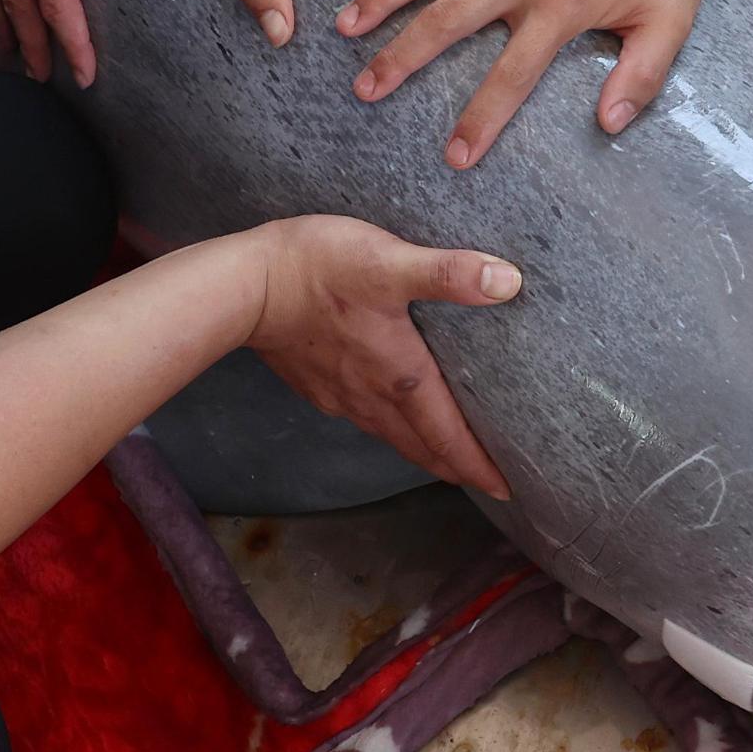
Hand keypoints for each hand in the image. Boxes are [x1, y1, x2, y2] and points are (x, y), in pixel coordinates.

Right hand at [245, 215, 520, 497]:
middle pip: (421, 446)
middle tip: (482, 482)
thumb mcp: (388, 262)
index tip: (505, 489)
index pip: (447, 434)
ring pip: (391, 435)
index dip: (477, 465)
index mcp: (401, 374)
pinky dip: (386, 429)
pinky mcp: (315, 384)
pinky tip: (385, 416)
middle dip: (454, 468)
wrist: (244, 287)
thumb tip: (507, 281)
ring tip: (442, 457)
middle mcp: (372, 395)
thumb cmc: (318, 272)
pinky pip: (361, 418)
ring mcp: (340, 394)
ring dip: (420, 451)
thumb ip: (447, 273)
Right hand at [332, 0, 717, 169]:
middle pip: (447, 22)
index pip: (510, 77)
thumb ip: (639, 78)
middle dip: (400, 59)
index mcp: (559, 9)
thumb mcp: (669, 24)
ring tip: (347, 24)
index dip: (480, 120)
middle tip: (365, 88)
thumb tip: (608, 125)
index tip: (453, 156)